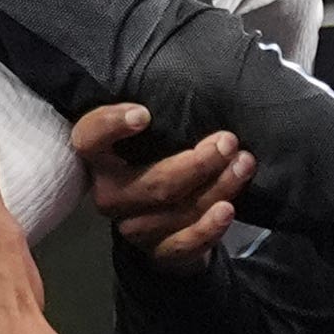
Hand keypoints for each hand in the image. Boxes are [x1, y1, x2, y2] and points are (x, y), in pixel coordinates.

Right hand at [71, 101, 247, 269]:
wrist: (166, 224)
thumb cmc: (162, 162)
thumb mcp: (156, 137)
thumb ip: (166, 120)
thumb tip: (205, 82)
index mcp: (101, 159)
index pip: (89, 139)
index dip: (110, 126)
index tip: (143, 114)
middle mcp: (109, 194)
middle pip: (152, 182)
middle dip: (198, 162)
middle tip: (228, 141)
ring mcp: (131, 226)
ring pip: (177, 210)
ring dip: (218, 187)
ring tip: (243, 164)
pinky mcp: (156, 252)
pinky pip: (183, 243)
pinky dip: (208, 227)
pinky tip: (227, 209)